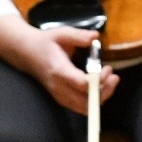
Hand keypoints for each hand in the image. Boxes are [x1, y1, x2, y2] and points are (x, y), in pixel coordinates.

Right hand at [0, 14, 116, 113]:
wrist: (27, 53)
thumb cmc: (46, 42)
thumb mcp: (61, 33)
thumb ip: (79, 36)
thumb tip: (95, 36)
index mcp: (59, 70)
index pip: (82, 84)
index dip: (99, 80)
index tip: (106, 68)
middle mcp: (59, 88)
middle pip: (86, 102)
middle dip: (105, 92)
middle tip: (114, 76)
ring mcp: (60, 96)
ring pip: (85, 108)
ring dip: (101, 97)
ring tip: (110, 81)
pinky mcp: (62, 99)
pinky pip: (81, 107)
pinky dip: (94, 101)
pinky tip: (100, 86)